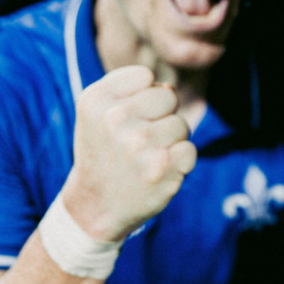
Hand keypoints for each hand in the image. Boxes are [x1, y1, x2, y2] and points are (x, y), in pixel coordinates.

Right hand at [60, 65, 197, 242]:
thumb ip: (131, 89)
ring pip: (181, 125)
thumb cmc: (102, 151)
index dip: (142, 96)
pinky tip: (157, 172)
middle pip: (168, 97)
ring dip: (170, 141)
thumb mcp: (97, 112)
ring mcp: (140, 145)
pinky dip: (179, 162)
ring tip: (145, 157)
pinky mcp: (162, 169)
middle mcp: (116, 119)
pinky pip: (190, 150)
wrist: (94, 207)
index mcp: (96, 100)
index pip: (145, 76)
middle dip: (161, 116)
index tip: (126, 118)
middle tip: (138, 140)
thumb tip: (169, 88)